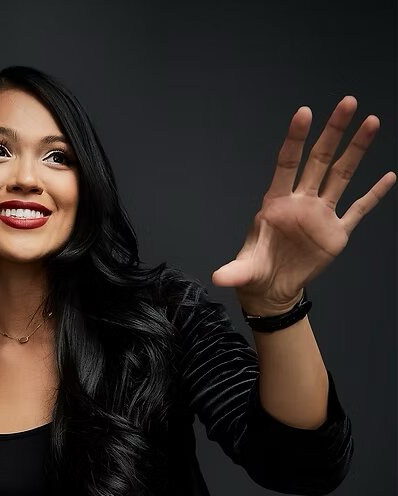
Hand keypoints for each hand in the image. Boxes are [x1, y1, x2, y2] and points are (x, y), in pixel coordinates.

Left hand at [211, 95, 395, 313]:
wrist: (273, 289)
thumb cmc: (256, 271)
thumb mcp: (243, 272)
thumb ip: (234, 271)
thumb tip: (218, 278)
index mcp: (277, 203)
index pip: (287, 163)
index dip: (295, 139)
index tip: (304, 112)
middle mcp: (301, 202)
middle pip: (319, 160)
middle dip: (333, 132)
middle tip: (348, 102)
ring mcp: (320, 215)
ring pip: (341, 175)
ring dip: (356, 150)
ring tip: (371, 122)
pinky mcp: (336, 232)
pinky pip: (358, 209)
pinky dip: (373, 195)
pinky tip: (389, 176)